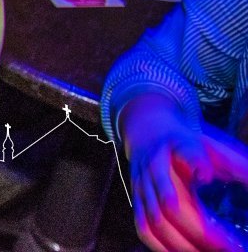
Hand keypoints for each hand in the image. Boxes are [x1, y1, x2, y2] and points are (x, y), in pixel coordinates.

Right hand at [122, 95, 247, 250]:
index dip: (195, 163)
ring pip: (156, 221)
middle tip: (229, 246)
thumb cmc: (183, 143)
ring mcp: (142, 187)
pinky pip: (144, 229)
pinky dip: (162, 247)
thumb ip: (235, 163)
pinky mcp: (137, 201)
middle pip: (170, 203)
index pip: (185, 152)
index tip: (207, 176)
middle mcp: (155, 168)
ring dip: (182, 244)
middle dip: (200, 231)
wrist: (146, 132)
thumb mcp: (209, 145)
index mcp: (176, 147)